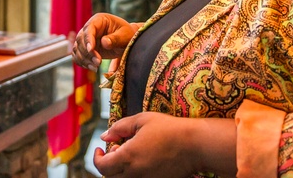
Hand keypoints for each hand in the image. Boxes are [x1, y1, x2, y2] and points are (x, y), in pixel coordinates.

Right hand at [73, 13, 136, 70]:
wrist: (126, 41)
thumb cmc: (127, 35)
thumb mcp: (125, 36)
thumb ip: (115, 39)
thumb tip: (104, 42)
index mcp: (99, 20)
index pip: (89, 28)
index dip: (88, 39)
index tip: (91, 50)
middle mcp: (90, 28)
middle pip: (80, 39)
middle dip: (87, 53)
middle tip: (98, 63)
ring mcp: (86, 39)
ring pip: (77, 48)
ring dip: (84, 59)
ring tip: (96, 67)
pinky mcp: (85, 48)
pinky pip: (77, 55)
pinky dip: (82, 62)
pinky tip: (91, 67)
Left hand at [94, 114, 235, 177]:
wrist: (195, 145)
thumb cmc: (169, 129)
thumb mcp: (142, 120)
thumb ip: (120, 127)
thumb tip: (105, 136)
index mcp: (128, 156)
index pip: (102, 167)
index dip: (97, 158)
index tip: (100, 149)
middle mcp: (136, 173)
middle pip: (110, 177)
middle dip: (108, 164)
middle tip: (115, 150)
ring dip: (120, 170)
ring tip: (130, 154)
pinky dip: (134, 172)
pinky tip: (143, 160)